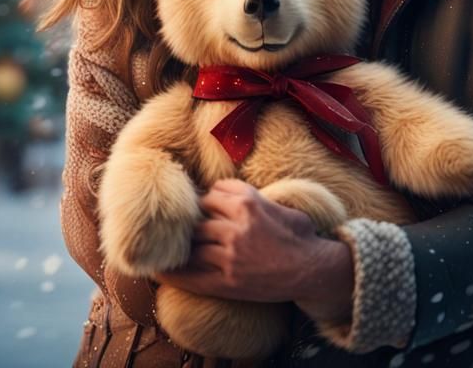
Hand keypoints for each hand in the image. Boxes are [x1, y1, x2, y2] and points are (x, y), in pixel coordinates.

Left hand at [153, 179, 353, 321]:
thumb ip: (252, 196)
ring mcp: (231, 255)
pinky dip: (174, 273)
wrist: (313, 270)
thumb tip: (224, 191)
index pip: (214, 192)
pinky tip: (159, 270)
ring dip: (184, 245)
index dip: (208, 199)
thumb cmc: (299, 235)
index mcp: (250, 202)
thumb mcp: (279, 205)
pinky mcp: (228, 281)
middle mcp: (237, 226)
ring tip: (170, 246)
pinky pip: (192, 276)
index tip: (205, 205)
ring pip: (193, 244)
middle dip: (194, 221)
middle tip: (187, 226)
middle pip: (199, 217)